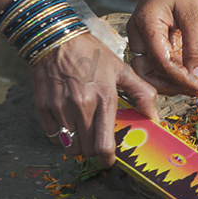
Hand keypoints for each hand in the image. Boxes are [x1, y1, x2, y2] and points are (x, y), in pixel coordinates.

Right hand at [31, 33, 157, 166]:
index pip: (104, 144)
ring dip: (79, 146)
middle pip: (87, 150)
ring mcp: (60, 108)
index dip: (108, 159)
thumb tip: (154, 116)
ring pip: (70, 147)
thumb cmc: (91, 53)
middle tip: (98, 142)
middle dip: (95, 151)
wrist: (56, 38)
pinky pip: (54, 137)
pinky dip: (62, 138)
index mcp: (104, 98)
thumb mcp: (121, 69)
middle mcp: (81, 106)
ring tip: (84, 133)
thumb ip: (142, 93)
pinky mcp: (43, 107)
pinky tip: (69, 125)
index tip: (110, 160)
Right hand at [126, 0, 197, 96]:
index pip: (160, 63)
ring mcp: (143, 36)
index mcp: (146, 24)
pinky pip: (163, 60)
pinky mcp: (153, 37)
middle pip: (148, 72)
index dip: (182, 80)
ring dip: (177, 80)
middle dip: (173, 85)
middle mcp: (138, 33)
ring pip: (154, 70)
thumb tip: (196, 77)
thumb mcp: (194, 15)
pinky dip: (180, 69)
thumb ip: (195, 47)